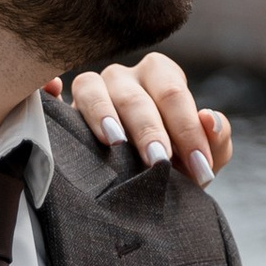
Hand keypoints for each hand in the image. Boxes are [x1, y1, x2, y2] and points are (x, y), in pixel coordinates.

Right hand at [54, 52, 230, 185]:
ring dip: (102, 113)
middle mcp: (125, 78)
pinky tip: (53, 92)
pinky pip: (49, 90)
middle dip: (149, 129)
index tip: (201, 169)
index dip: (188, 131)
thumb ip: (216, 140)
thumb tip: (210, 119)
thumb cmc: (176, 165)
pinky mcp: (62, 109)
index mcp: (161, 77)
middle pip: (134, 94)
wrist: (144, 188)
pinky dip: (48, 89)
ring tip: (115, 142)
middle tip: (160, 162)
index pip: (174, 94)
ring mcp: (91, 90)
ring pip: (91, 86)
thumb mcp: (203, 157)